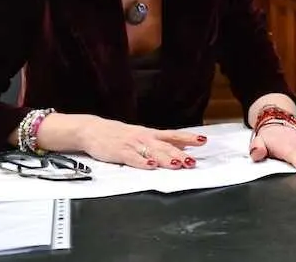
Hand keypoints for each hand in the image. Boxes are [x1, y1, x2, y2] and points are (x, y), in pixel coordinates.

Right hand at [75, 116, 205, 169]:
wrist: (92, 130)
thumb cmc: (119, 135)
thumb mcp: (143, 135)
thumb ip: (163, 142)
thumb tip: (185, 146)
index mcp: (150, 134)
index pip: (173, 136)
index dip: (188, 138)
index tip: (203, 140)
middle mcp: (144, 138)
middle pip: (165, 147)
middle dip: (180, 155)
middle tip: (192, 162)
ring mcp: (132, 145)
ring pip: (152, 152)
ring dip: (165, 159)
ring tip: (177, 164)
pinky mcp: (120, 152)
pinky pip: (132, 158)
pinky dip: (142, 162)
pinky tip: (150, 166)